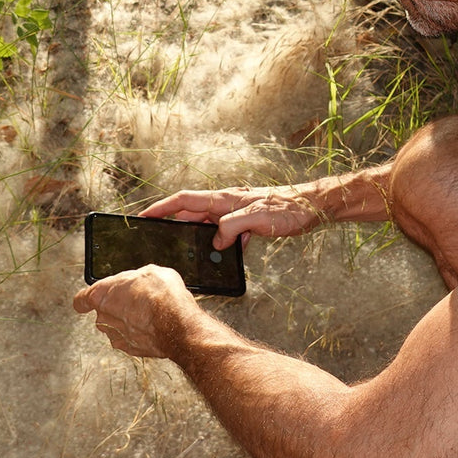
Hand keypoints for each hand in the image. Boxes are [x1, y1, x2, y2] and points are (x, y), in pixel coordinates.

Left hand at [72, 264, 197, 358]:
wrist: (177, 324)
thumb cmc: (160, 295)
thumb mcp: (149, 272)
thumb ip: (135, 280)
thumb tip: (138, 282)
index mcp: (101, 295)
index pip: (81, 300)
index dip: (87, 299)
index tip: (90, 300)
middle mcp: (103, 318)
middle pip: (104, 312)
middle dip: (118, 307)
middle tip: (137, 300)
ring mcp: (116, 336)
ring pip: (118, 327)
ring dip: (129, 321)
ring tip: (150, 313)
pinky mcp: (131, 349)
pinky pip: (131, 339)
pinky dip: (140, 334)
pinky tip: (155, 326)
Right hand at [142, 185, 325, 248]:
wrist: (314, 207)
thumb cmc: (289, 208)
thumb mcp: (258, 218)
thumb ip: (232, 227)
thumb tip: (215, 243)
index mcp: (224, 199)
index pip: (185, 200)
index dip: (162, 207)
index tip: (143, 216)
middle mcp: (227, 204)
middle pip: (192, 215)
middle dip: (174, 227)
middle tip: (158, 242)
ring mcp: (237, 213)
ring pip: (209, 227)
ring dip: (200, 239)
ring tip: (188, 255)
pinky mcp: (248, 223)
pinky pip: (227, 235)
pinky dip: (222, 246)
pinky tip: (226, 258)